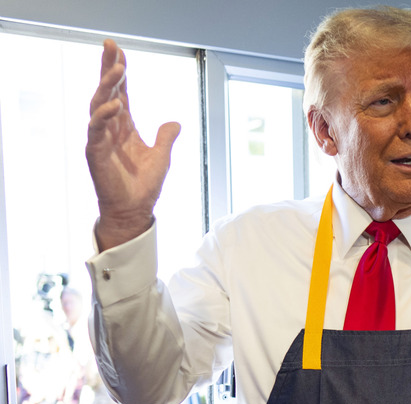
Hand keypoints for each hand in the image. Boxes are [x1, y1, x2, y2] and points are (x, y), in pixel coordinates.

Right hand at [86, 39, 180, 250]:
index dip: (120, 72)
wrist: (134, 211)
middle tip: (110, 45)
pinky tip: (115, 104)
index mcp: (124, 127)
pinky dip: (104, 116)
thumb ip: (166, 137)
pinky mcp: (95, 153)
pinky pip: (96, 130)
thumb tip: (175, 122)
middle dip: (108, 68)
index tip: (120, 51)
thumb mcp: (161, 156)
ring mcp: (100, 139)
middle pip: (106, 91)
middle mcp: (109, 129)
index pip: (120, 93)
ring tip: (117, 68)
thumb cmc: (143, 185)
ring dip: (107, 85)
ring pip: (98, 105)